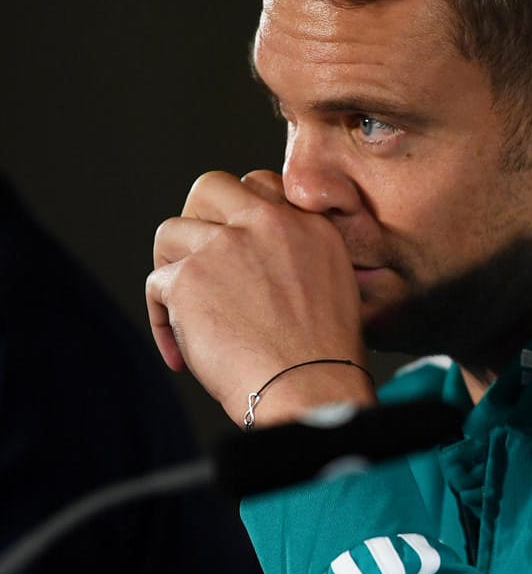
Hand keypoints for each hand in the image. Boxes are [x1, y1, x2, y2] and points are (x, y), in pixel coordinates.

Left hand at [148, 170, 374, 426]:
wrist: (310, 387)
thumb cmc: (324, 358)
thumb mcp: (333, 287)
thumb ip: (297, 258)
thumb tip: (255, 262)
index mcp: (310, 226)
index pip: (262, 186)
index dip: (239, 212)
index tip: (235, 243)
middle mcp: (268, 224)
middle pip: (211, 188)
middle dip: (195, 218)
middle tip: (196, 259)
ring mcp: (224, 246)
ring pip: (171, 233)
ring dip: (172, 270)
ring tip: (186, 310)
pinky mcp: (188, 277)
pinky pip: (156, 286)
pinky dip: (163, 321)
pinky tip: (185, 353)